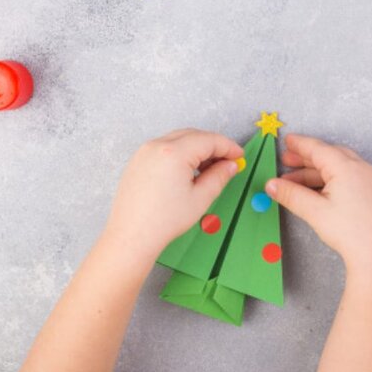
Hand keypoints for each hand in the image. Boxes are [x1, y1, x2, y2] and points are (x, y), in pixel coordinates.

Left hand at [104, 128, 243, 263]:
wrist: (132, 235)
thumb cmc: (162, 220)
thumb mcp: (201, 198)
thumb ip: (219, 176)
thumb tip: (230, 165)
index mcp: (174, 153)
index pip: (209, 140)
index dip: (228, 147)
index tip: (238, 155)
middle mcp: (157, 146)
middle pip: (194, 135)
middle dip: (213, 145)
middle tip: (227, 161)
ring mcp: (145, 152)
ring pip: (179, 139)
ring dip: (197, 148)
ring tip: (209, 168)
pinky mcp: (138, 160)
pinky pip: (165, 147)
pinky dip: (181, 152)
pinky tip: (189, 170)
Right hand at [265, 134, 371, 269]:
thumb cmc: (349, 231)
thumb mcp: (314, 211)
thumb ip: (291, 195)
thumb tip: (271, 185)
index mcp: (346, 167)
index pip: (318, 149)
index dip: (300, 144)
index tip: (286, 141)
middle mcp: (360, 168)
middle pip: (328, 156)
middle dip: (306, 158)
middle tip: (286, 161)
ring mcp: (369, 179)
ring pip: (338, 167)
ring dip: (315, 172)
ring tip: (294, 182)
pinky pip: (348, 177)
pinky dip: (329, 180)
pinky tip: (315, 191)